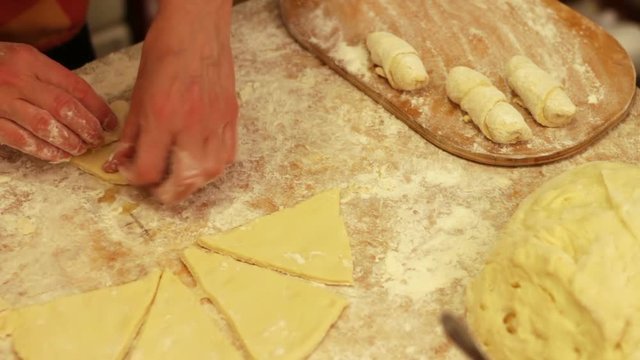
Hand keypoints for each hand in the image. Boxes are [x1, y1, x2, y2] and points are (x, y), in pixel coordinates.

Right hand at [0, 42, 116, 161]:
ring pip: (46, 126)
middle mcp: (17, 79)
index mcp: (30, 60)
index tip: (110, 122)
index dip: (97, 108)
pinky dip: (45, 151)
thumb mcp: (23, 60)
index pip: (75, 86)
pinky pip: (23, 140)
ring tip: (81, 149)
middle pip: (64, 107)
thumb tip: (88, 108)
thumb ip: (50, 79)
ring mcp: (1, 101)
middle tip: (98, 139)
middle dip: (87, 127)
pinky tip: (59, 155)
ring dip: (69, 142)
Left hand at [105, 0, 236, 203]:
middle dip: (167, 193)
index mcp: (162, 117)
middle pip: (183, 180)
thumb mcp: (137, 93)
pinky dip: (215, 168)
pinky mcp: (231, 118)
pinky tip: (204, 166)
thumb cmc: (166, 52)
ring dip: (194, 185)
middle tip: (158, 192)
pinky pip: (228, 155)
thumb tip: (121, 160)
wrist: (198, 30)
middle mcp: (191, 125)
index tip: (132, 175)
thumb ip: (131, 133)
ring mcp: (215, 123)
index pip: (149, 168)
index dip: (136, 179)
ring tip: (181, 183)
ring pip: (210, 172)